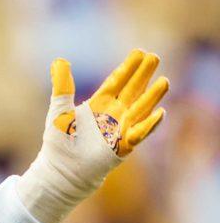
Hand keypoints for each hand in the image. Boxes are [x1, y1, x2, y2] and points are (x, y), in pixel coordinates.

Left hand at [50, 50, 168, 157]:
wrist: (59, 170)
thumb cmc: (58, 143)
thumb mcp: (59, 111)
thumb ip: (62, 87)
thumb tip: (59, 61)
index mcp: (99, 104)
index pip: (117, 81)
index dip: (128, 67)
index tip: (140, 51)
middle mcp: (113, 114)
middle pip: (132, 90)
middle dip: (143, 75)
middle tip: (155, 57)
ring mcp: (120, 129)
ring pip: (140, 109)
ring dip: (152, 97)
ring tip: (164, 82)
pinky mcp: (122, 147)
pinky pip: (138, 134)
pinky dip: (149, 125)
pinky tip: (159, 113)